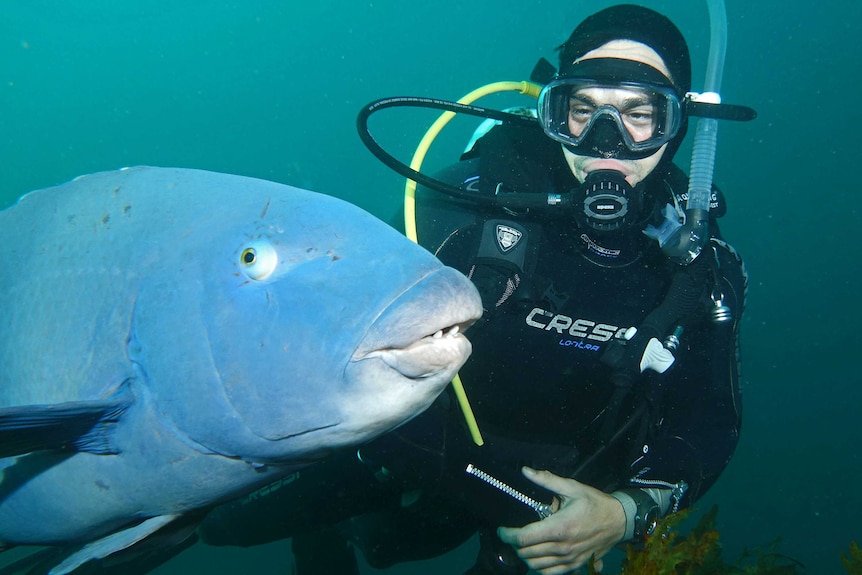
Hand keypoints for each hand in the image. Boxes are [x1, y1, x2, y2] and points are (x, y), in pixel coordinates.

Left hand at [496, 467, 625, 573]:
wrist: (619, 521)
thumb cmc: (595, 504)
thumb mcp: (572, 487)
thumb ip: (547, 480)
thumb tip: (526, 472)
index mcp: (559, 527)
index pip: (524, 538)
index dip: (507, 535)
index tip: (501, 531)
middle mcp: (562, 547)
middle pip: (526, 553)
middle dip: (514, 544)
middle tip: (513, 534)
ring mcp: (569, 560)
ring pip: (536, 566)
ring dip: (525, 556)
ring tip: (524, 544)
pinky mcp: (575, 566)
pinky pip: (549, 573)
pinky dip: (539, 567)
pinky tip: (538, 556)